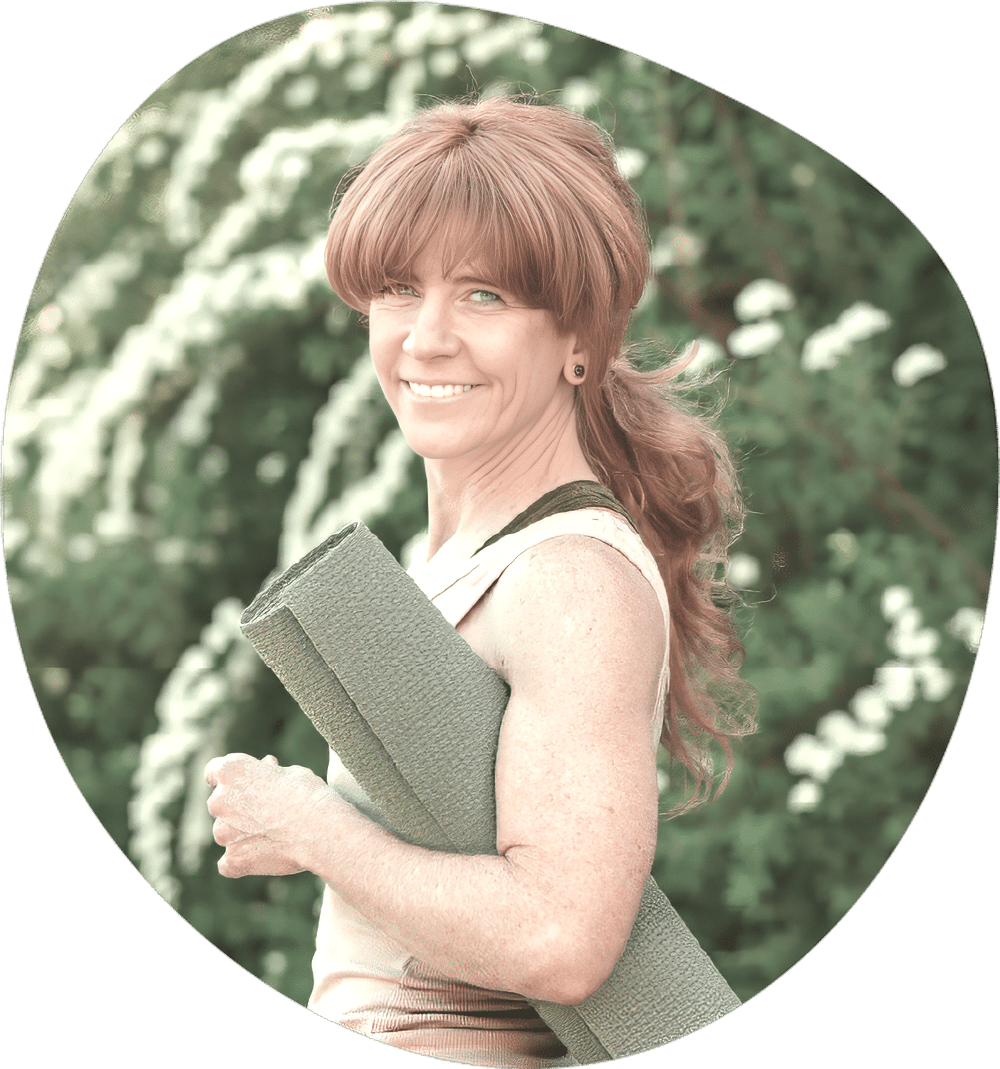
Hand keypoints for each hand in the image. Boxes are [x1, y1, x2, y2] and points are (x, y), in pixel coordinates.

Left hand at [204, 753, 334, 877]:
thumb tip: (265, 768)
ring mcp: (223, 832)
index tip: (243, 783)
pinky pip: (229, 861)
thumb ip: (269, 772)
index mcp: (231, 770)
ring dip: (241, 832)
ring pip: (225, 832)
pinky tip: (262, 855)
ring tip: (273, 834)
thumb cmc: (310, 795)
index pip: (214, 771)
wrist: (322, 831)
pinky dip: (241, 859)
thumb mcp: (292, 772)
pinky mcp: (233, 859)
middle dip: (237, 806)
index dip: (231, 778)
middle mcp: (219, 800)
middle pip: (220, 802)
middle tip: (268, 810)